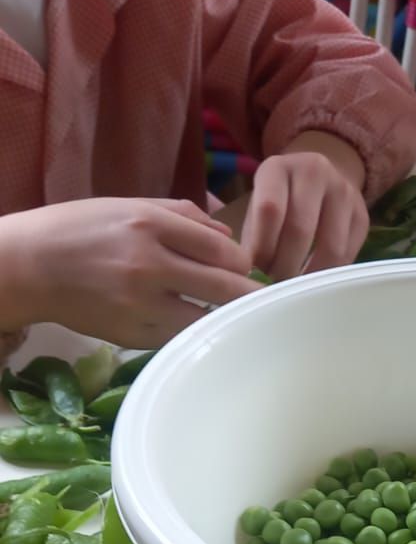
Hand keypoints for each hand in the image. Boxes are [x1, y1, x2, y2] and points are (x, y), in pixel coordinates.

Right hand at [0, 197, 255, 348]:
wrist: (29, 267)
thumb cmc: (81, 230)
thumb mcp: (129, 206)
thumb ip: (184, 216)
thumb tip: (229, 236)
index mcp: (151, 225)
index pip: (224, 249)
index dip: (244, 263)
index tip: (247, 270)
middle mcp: (150, 265)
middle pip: (226, 288)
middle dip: (248, 296)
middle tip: (259, 301)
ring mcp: (141, 305)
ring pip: (207, 320)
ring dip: (222, 319)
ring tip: (230, 317)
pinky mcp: (132, 336)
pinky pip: (178, 337)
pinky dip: (190, 332)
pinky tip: (191, 327)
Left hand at [243, 135, 369, 279]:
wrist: (319, 179)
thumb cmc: (279, 202)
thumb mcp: (256, 208)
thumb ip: (252, 238)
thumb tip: (249, 278)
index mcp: (277, 168)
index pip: (270, 209)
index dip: (263, 247)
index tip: (257, 269)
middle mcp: (314, 172)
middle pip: (300, 230)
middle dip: (285, 266)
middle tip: (276, 283)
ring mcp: (343, 192)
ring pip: (329, 247)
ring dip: (310, 275)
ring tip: (295, 284)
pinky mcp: (363, 215)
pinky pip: (347, 255)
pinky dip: (328, 274)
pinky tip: (313, 277)